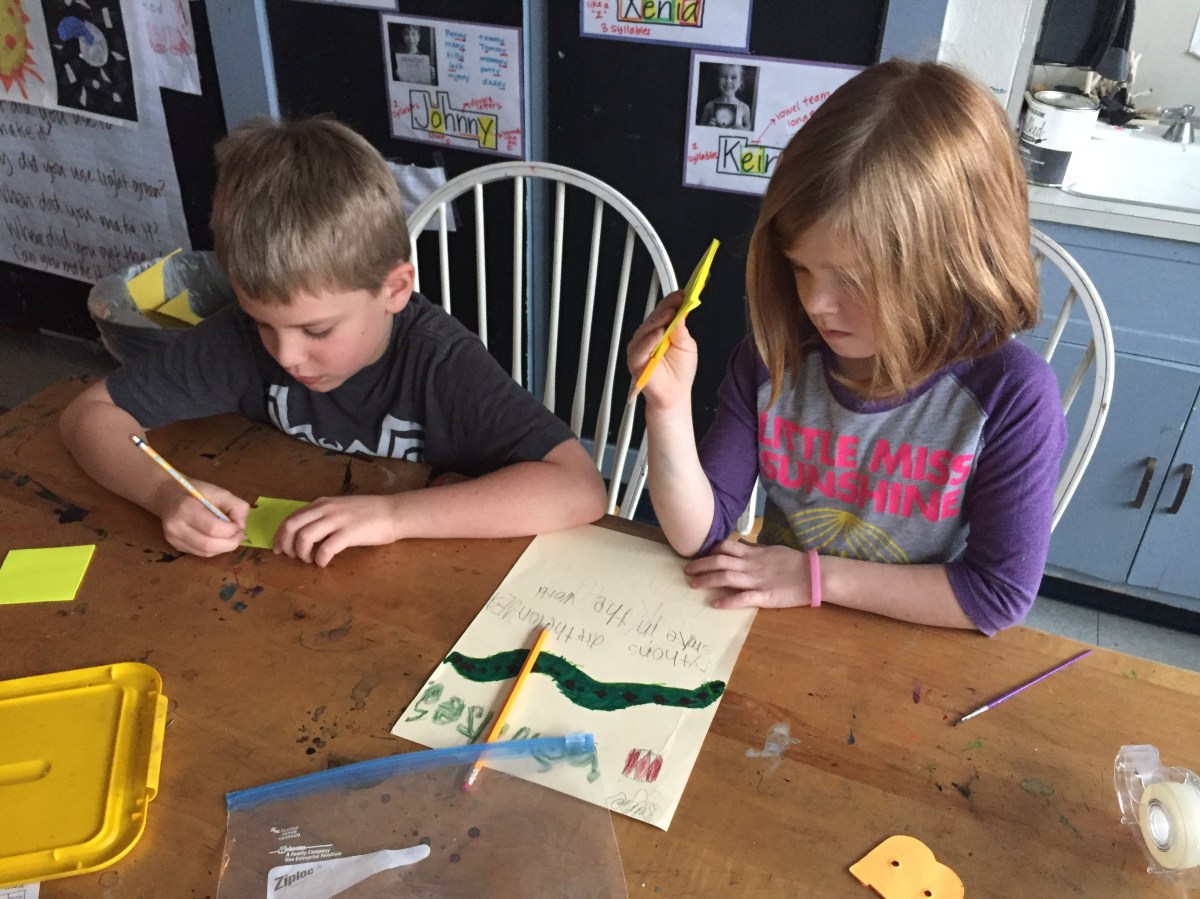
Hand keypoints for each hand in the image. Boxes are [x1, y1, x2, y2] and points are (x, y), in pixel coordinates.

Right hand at [155, 479, 248, 556]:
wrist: (167, 495)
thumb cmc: (196, 492)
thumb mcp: (219, 492)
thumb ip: (236, 506)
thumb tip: (241, 526)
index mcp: (187, 508)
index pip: (213, 528)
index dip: (231, 530)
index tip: (238, 525)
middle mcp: (176, 527)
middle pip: (208, 545)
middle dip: (230, 543)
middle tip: (239, 535)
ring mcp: (173, 539)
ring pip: (206, 552)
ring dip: (223, 547)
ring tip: (229, 537)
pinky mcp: (175, 546)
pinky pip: (200, 553)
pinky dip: (214, 549)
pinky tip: (217, 539)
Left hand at [273, 494, 403, 566]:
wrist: (394, 512)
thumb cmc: (369, 513)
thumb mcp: (340, 508)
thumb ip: (323, 516)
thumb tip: (305, 532)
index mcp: (321, 503)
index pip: (291, 517)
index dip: (280, 535)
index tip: (279, 548)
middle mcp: (326, 509)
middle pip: (292, 526)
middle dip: (285, 544)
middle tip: (289, 557)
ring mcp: (337, 520)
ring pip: (304, 537)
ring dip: (301, 553)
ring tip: (309, 560)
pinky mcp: (349, 533)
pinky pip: (325, 548)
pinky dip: (319, 559)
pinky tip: (323, 563)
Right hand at [626, 291, 697, 408]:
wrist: (675, 394)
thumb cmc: (679, 372)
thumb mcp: (687, 346)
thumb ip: (681, 330)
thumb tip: (681, 313)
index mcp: (662, 330)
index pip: (664, 311)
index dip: (672, 301)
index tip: (682, 294)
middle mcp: (649, 336)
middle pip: (654, 317)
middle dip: (666, 308)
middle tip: (676, 302)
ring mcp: (640, 347)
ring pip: (646, 329)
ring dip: (658, 321)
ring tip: (670, 315)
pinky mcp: (635, 359)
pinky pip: (640, 347)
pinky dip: (649, 340)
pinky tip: (659, 334)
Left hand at [684, 537, 812, 608]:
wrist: (814, 575)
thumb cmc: (795, 562)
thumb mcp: (773, 550)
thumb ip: (755, 550)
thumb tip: (741, 546)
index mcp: (754, 553)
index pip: (726, 547)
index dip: (710, 551)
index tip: (701, 556)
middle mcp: (751, 565)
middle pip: (720, 561)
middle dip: (701, 565)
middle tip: (686, 570)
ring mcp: (757, 580)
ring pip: (726, 578)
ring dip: (707, 580)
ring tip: (693, 585)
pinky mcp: (764, 596)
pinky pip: (743, 598)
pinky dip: (728, 601)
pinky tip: (715, 605)